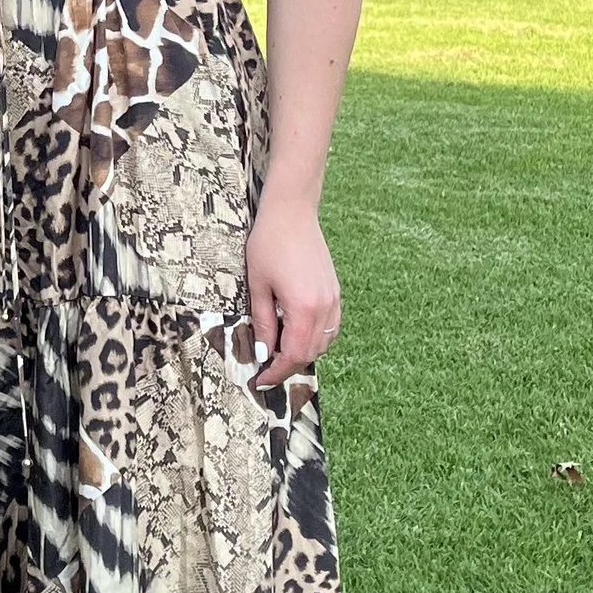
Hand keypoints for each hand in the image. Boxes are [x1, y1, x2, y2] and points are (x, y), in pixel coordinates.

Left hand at [246, 190, 339, 388]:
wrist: (292, 211)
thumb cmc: (269, 243)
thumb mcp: (258, 286)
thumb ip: (262, 322)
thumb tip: (263, 353)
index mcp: (303, 308)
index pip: (293, 355)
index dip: (276, 372)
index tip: (260, 381)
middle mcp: (324, 307)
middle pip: (311, 353)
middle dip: (288, 366)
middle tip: (266, 370)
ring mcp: (333, 298)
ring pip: (324, 342)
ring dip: (303, 353)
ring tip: (279, 353)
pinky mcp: (335, 290)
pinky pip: (331, 326)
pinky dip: (316, 338)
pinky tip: (298, 335)